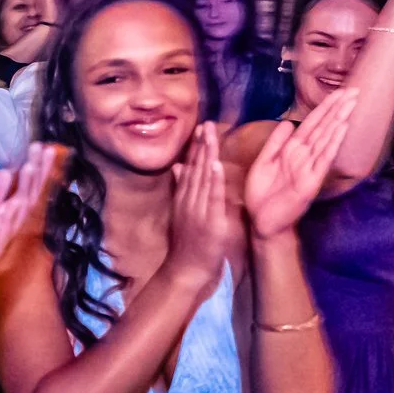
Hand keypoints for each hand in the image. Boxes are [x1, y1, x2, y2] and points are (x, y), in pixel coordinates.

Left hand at [0, 143, 62, 305]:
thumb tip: (7, 171)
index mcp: (4, 220)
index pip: (24, 192)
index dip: (35, 171)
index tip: (44, 147)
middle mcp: (7, 232)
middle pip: (27, 199)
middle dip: (37, 175)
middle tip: (47, 150)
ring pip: (16, 217)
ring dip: (25, 193)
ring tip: (32, 169)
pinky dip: (4, 224)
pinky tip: (10, 207)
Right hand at [161, 122, 237, 295]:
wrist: (185, 269)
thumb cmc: (187, 244)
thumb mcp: (181, 213)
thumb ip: (181, 189)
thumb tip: (177, 166)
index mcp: (184, 197)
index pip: (190, 168)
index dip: (195, 148)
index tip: (200, 129)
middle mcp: (189, 199)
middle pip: (196, 168)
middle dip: (202, 145)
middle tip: (206, 123)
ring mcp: (198, 209)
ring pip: (203, 177)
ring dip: (207, 155)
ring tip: (210, 135)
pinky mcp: (209, 219)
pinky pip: (212, 196)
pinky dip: (214, 179)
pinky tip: (216, 164)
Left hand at [243, 87, 360, 240]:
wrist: (262, 221)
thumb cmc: (263, 194)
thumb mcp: (264, 163)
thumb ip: (275, 143)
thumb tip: (289, 122)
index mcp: (292, 150)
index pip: (312, 124)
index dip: (325, 107)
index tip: (339, 91)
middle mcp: (304, 156)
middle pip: (323, 127)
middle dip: (337, 109)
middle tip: (355, 90)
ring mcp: (309, 168)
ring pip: (326, 139)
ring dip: (338, 121)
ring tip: (351, 104)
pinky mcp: (310, 181)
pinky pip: (323, 159)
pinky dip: (332, 143)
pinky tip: (341, 128)